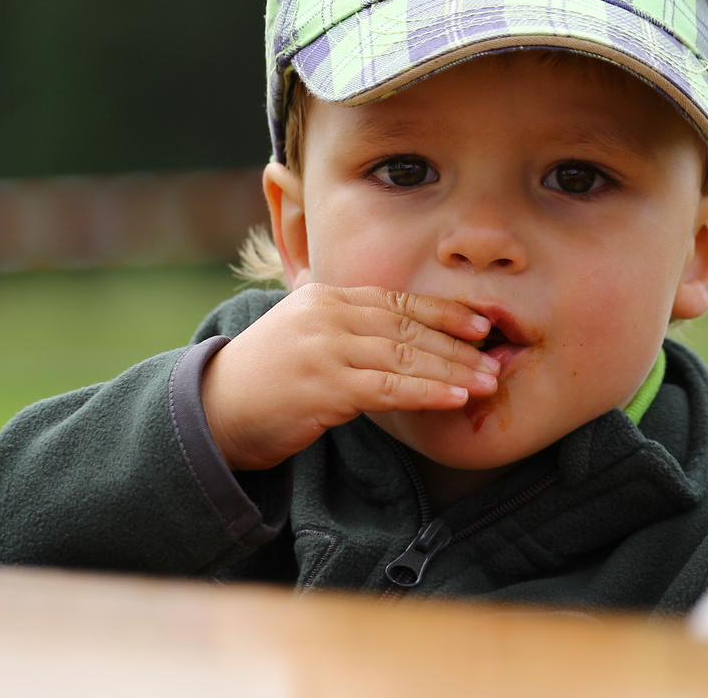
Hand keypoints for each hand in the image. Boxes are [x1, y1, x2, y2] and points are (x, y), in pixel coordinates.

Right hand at [200, 284, 500, 469]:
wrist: (213, 410)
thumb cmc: (266, 378)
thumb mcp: (306, 335)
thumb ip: (346, 325)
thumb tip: (400, 335)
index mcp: (327, 296)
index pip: (397, 300)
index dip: (443, 312)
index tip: (481, 324)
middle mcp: (327, 315)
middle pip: (406, 327)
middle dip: (456, 345)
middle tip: (494, 359)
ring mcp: (324, 348)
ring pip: (403, 357)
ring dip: (451, 371)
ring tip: (486, 383)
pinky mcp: (322, 385)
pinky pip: (387, 389)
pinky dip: (425, 393)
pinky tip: (453, 400)